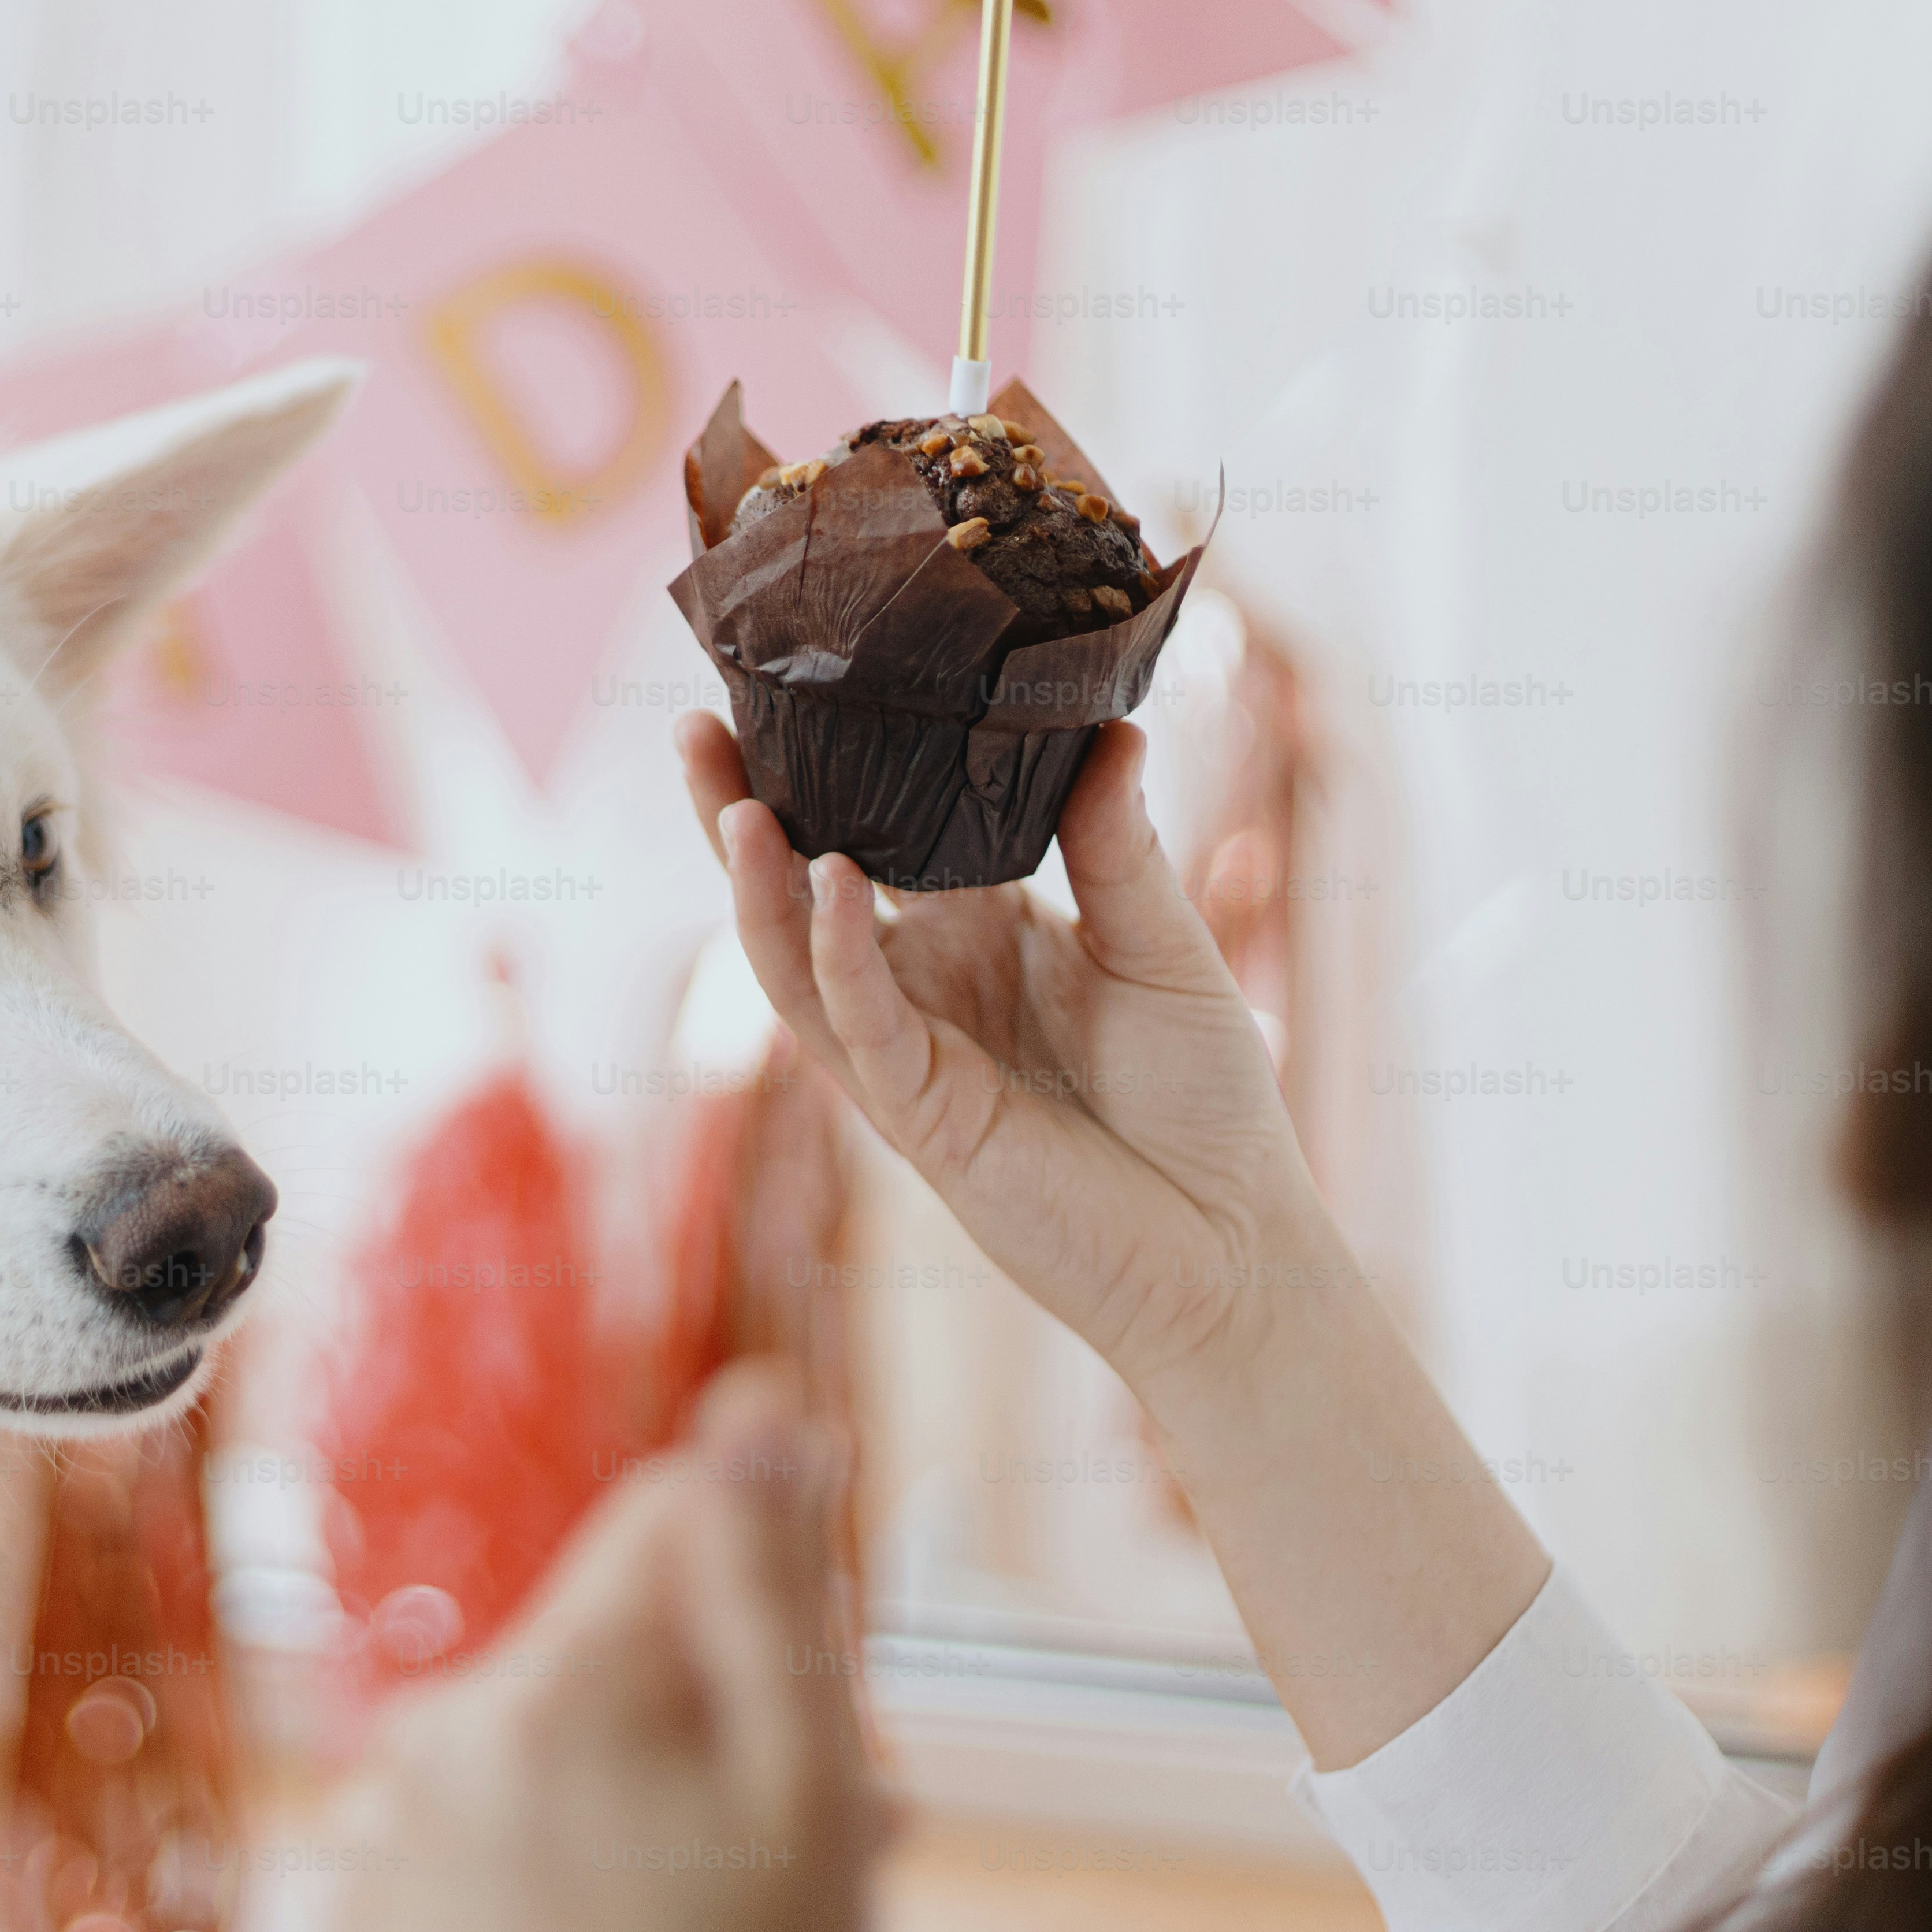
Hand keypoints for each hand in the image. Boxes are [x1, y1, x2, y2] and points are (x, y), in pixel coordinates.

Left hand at [330, 1363, 879, 1931]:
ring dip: (649, 1799)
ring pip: (554, 1738)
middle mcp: (435, 1736)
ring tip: (722, 1926)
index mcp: (548, 1684)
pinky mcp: (366, 1925)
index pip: (676, 1514)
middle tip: (802, 1851)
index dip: (769, 1591)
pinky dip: (560, 1873)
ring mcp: (385, 1838)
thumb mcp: (807, 1794)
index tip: (813, 1713)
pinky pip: (485, 1831)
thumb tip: (759, 1399)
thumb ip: (769, 1582)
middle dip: (714, 1710)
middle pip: (611, 1635)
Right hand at [675, 709, 1322, 1409]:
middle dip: (744, 815)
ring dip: (761, 887)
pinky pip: (863, 1027)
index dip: (834, 771)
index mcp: (981, 933)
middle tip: (695, 727)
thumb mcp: (1165, 945)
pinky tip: (830, 882)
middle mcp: (929, 986)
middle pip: (807, 889)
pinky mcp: (924, 1119)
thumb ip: (1118, 844)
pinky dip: (838, 955)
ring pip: (801, 963)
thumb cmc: (1207, 1101)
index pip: (884, 833)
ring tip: (734, 800)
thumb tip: (1109, 721)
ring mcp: (912, 1056)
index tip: (790, 683)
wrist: (1236, 1248)